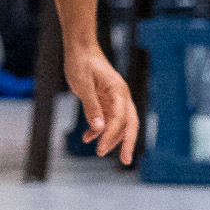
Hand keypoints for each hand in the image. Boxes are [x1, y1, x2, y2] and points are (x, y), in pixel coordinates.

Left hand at [65, 43, 138, 162]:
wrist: (79, 47)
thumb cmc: (81, 62)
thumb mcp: (83, 85)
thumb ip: (91, 106)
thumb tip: (99, 128)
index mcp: (118, 90)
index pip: (120, 118)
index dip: (111, 135)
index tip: (99, 148)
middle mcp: (121, 95)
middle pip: (130, 123)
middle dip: (127, 142)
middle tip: (125, 161)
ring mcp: (114, 98)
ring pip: (119, 123)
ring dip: (111, 138)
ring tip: (99, 151)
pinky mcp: (106, 99)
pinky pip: (107, 118)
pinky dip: (99, 130)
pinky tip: (87, 137)